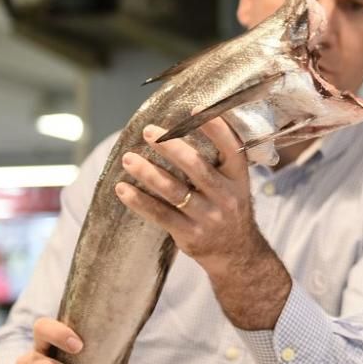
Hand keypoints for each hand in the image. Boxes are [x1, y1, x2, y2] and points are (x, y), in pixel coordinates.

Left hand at [115, 119, 291, 328]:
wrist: (237, 255)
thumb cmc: (230, 209)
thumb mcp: (237, 185)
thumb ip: (220, 161)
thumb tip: (188, 125)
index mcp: (239, 179)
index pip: (231, 148)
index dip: (216, 128)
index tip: (195, 108)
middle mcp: (227, 197)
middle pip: (197, 167)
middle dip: (171, 146)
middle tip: (149, 132)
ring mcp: (209, 218)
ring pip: (174, 191)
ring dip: (148, 172)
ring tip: (128, 158)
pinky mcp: (190, 235)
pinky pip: (160, 215)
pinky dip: (139, 201)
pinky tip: (123, 189)